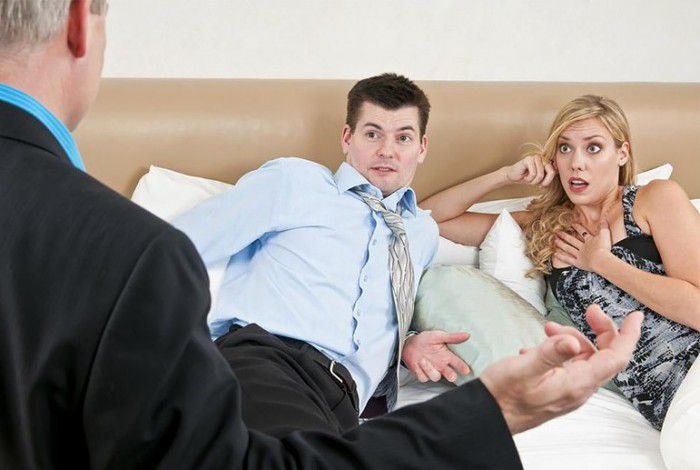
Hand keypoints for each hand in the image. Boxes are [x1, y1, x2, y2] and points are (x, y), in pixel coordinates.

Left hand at [402, 330, 470, 382]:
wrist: (409, 344)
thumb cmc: (426, 339)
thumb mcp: (438, 336)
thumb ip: (452, 337)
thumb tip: (467, 335)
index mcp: (447, 356)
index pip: (457, 363)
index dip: (462, 367)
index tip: (466, 370)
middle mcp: (441, 365)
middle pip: (450, 374)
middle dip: (451, 376)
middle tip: (452, 375)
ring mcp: (432, 371)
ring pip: (435, 377)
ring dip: (429, 369)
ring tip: (422, 359)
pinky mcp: (423, 375)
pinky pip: (423, 377)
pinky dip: (420, 370)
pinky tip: (417, 363)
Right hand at [479, 304, 642, 433]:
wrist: (487, 417)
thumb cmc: (502, 395)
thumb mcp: (523, 368)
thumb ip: (549, 354)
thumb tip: (572, 341)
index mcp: (576, 384)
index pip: (615, 358)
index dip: (628, 335)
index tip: (635, 317)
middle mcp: (578, 389)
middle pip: (604, 356)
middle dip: (600, 330)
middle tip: (590, 310)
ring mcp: (568, 391)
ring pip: (585, 358)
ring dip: (572, 338)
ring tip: (548, 331)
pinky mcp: (558, 390)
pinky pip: (570, 366)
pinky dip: (560, 350)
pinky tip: (537, 348)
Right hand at [505, 155, 556, 186]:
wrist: (514, 176)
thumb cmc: (527, 177)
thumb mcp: (541, 179)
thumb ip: (549, 175)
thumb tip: (557, 172)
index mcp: (547, 162)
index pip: (554, 172)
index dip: (547, 181)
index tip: (540, 183)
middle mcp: (543, 158)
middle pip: (550, 172)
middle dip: (541, 181)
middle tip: (533, 181)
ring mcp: (536, 157)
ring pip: (540, 174)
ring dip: (533, 180)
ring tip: (528, 178)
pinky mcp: (528, 159)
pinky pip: (533, 173)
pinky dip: (528, 178)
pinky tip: (525, 176)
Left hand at [553, 220, 612, 271]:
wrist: (600, 260)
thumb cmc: (603, 248)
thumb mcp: (605, 235)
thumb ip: (604, 226)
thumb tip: (604, 217)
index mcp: (589, 240)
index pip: (582, 232)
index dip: (577, 228)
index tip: (572, 224)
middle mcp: (583, 247)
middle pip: (572, 240)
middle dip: (565, 236)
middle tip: (557, 232)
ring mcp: (579, 254)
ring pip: (568, 248)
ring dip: (561, 244)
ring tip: (555, 241)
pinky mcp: (578, 262)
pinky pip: (568, 259)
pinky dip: (561, 257)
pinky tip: (556, 254)